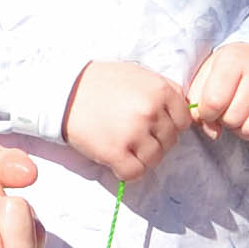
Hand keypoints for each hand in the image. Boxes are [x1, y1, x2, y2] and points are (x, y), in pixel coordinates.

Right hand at [62, 60, 194, 180]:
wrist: (63, 91)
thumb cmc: (101, 81)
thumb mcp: (138, 74)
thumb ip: (164, 89)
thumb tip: (185, 108)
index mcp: (160, 90)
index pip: (184, 121)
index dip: (170, 126)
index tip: (153, 125)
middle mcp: (151, 112)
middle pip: (170, 142)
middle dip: (155, 141)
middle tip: (134, 135)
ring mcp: (134, 133)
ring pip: (155, 159)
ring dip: (142, 157)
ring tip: (124, 145)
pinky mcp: (115, 152)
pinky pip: (135, 173)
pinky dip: (128, 171)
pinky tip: (116, 159)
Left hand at [184, 43, 248, 152]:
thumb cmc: (232, 67)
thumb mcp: (207, 72)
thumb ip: (197, 100)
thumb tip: (212, 130)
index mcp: (234, 61)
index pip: (214, 101)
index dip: (206, 112)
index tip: (209, 108)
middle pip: (233, 118)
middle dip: (225, 120)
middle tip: (229, 109)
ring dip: (242, 131)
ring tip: (242, 116)